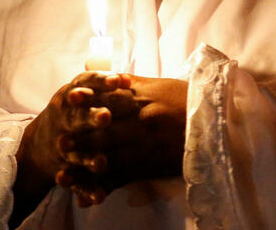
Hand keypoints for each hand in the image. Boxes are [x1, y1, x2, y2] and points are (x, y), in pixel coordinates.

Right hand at [11, 73, 137, 222]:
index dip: (102, 82)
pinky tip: (98, 197)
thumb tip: (129, 79)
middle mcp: (64, 119)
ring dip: (88, 158)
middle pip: (78, 118)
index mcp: (70, 96)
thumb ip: (103, 86)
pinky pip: (76, 181)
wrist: (38, 144)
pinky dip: (86, 190)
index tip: (118, 80)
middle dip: (91, 118)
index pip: (86, 84)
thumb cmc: (73, 110)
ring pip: (76, 153)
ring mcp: (62, 146)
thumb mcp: (81, 92)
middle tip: (106, 117)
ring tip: (101, 163)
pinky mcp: (64, 169)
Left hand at [58, 75, 187, 205]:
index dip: (87, 103)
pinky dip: (106, 188)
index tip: (67, 104)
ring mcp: (146, 143)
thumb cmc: (188, 99)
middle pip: (104, 130)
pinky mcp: (153, 164)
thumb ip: (132, 83)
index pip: (108, 100)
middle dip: (80, 139)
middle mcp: (140, 119)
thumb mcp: (160, 84)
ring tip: (64, 176)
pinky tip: (89, 197)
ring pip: (110, 157)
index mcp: (140, 98)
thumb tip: (110, 78)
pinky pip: (126, 178)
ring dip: (85, 168)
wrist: (218, 120)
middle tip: (58, 145)